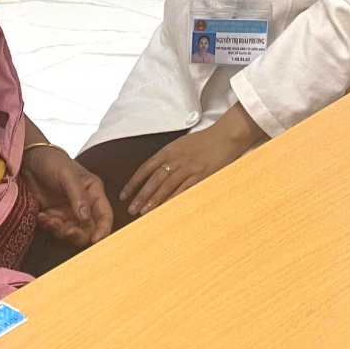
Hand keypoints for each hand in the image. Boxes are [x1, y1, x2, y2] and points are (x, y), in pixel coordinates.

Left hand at [21, 146, 112, 248]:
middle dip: (78, 234)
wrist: (30, 159)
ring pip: (70, 232)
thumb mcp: (68, 175)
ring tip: (49, 219)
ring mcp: (68, 212)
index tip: (96, 241)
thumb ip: (78, 196)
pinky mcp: (53, 216)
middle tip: (67, 231)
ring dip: (60, 231)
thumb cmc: (53, 162)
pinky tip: (41, 216)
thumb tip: (86, 217)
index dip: (103, 230)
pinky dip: (48, 226)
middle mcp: (84, 205)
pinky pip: (54, 229)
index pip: (104, 215)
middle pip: (88, 230)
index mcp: (94, 193)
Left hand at [121, 105, 261, 216]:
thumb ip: (168, 156)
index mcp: (168, 150)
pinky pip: (184, 190)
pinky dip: (174, 200)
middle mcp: (175, 159)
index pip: (145, 168)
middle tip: (131, 209)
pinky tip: (166, 209)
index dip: (134, 182)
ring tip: (144, 212)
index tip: (124, 195)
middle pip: (154, 180)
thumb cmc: (204, 140)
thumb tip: (154, 171)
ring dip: (154, 200)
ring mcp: (188, 168)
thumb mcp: (181, 144)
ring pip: (167, 187)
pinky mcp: (201, 176)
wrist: (225, 136)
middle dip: (141, 196)